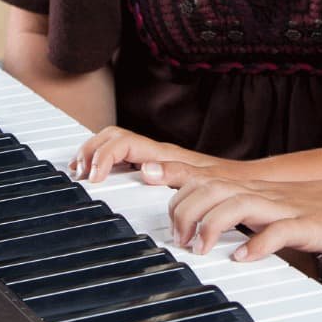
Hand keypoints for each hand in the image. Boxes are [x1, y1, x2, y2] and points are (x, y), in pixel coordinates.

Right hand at [69, 125, 215, 182]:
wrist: (242, 185)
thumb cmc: (224, 185)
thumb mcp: (202, 182)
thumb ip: (176, 173)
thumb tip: (147, 169)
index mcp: (162, 154)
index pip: (123, 142)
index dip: (103, 156)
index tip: (93, 178)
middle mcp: (156, 153)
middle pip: (113, 137)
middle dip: (91, 150)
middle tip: (79, 173)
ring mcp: (155, 159)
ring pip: (115, 144)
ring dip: (94, 154)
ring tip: (80, 171)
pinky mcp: (156, 169)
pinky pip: (124, 158)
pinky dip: (104, 163)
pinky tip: (97, 177)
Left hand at [145, 160, 321, 262]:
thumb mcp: (283, 212)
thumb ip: (254, 220)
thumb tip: (225, 241)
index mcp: (258, 190)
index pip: (208, 176)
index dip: (175, 177)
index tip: (145, 176)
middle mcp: (266, 193)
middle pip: (213, 187)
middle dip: (185, 209)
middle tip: (177, 239)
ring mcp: (287, 207)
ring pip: (238, 203)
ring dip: (212, 225)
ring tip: (199, 249)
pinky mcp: (309, 225)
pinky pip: (280, 232)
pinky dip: (258, 244)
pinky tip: (244, 257)